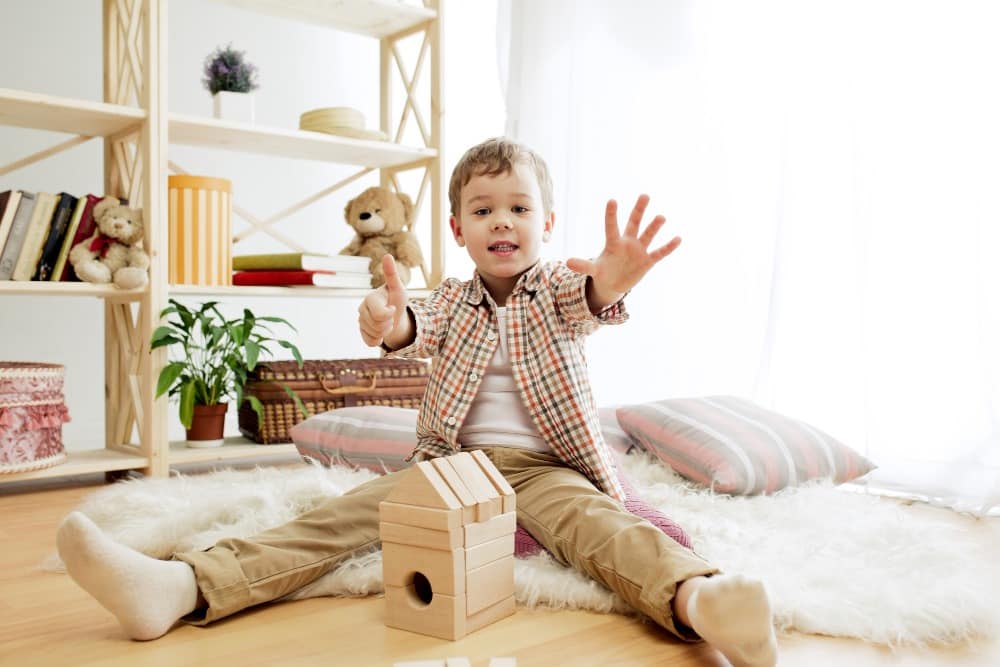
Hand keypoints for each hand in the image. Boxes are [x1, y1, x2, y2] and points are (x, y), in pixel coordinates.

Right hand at [358, 254, 408, 346]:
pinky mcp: (362, 333)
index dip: (389, 314)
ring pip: (375, 334)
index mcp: (370, 298)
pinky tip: (381, 332)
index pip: (379, 313)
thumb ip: (392, 274)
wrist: (395, 316)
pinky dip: (379, 339)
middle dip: (389, 323)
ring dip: (386, 331)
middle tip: (391, 316)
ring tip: (387, 322)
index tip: (393, 308)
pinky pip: (371, 342)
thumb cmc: (396, 299)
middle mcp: (362, 309)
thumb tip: (387, 255)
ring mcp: (361, 322)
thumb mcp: (398, 288)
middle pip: (378, 325)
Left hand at [566, 194, 680, 298]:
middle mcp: (627, 242)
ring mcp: (639, 250)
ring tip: (661, 217)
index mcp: (613, 243)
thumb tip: (567, 262)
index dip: (611, 215)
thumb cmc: (603, 271)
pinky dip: (668, 247)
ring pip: (648, 235)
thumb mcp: (593, 270)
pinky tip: (678, 238)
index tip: (612, 201)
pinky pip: (659, 253)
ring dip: (654, 227)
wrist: (614, 284)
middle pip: (634, 223)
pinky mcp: (648, 261)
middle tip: (644, 195)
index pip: (611, 226)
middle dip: (639, 210)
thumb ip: (583, 265)